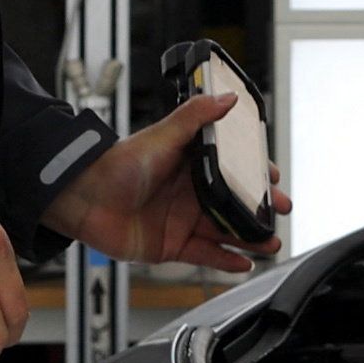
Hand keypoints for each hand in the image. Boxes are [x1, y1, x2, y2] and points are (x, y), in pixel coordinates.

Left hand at [47, 87, 285, 269]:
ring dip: (250, 238)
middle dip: (260, 210)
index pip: (233, 170)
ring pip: (225, 232)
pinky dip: (226, 260)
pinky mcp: (171, 245)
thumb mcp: (161, 136)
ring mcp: (182, 221)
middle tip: (281, 213)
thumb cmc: (117, 164)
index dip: (255, 176)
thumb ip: (195, 117)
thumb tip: (227, 99)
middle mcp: (190, 194)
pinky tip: (244, 263)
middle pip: (234, 204)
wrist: (82, 198)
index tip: (275, 179)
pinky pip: (205, 255)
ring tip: (271, 243)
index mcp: (192, 165)